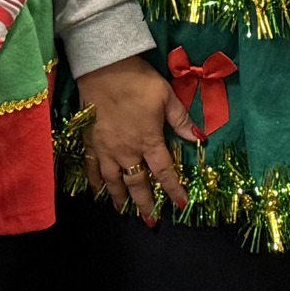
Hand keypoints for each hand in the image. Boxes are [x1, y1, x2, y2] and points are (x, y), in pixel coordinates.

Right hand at [75, 55, 189, 221]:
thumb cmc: (139, 81)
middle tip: (150, 220)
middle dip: (145, 204)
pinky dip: (95, 183)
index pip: (164, 171)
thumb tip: (199, 138)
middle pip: (137, 183)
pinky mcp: (90, 142)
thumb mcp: (167, 96)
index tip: (181, 205)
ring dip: (120, 198)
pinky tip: (97, 192)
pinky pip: (92, 168)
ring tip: (124, 212)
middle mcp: (127, 151)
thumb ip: (181, 120)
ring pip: (113, 181)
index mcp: (149, 140)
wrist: (103, 70)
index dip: (173, 190)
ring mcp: (106, 149)